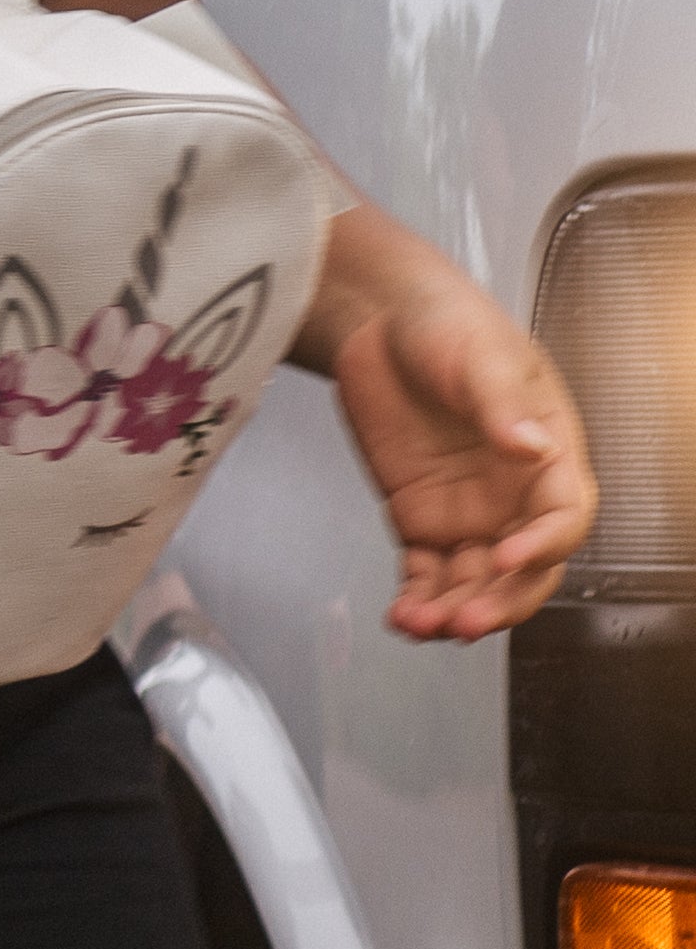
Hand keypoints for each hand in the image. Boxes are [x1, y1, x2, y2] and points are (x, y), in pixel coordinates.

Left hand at [319, 242, 589, 642]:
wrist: (384, 324)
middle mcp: (516, 494)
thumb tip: (530, 444)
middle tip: (465, 619)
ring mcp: (469, 512)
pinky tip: (402, 617)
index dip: (545, 544)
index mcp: (552, 456)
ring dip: (452, 610)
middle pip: (526, 569)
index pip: (566, 516)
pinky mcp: (421, 520)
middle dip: (500, 600)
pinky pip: (426, 573)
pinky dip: (416, 599)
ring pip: (474, 581)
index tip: (509, 554)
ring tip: (420, 624)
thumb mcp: (482, 356)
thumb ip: (503, 404)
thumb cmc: (451, 328)